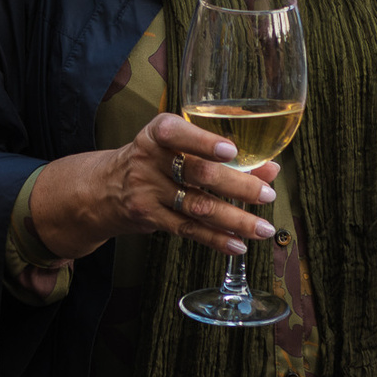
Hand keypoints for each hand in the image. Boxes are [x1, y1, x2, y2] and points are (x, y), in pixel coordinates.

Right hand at [28, 112, 278, 262]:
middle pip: (197, 174)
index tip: (231, 150)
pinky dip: (216, 239)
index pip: (177, 133)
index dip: (203, 142)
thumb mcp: (178, 146)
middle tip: (267, 194)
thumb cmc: (155, 159)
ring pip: (197, 206)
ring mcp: (146, 190)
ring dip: (234, 219)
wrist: (105, 186)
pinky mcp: (148, 217)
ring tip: (262, 228)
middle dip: (237, 186)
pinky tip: (238, 244)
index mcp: (157, 132)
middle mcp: (149, 159)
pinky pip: (187, 230)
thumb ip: (222, 154)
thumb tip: (271, 168)